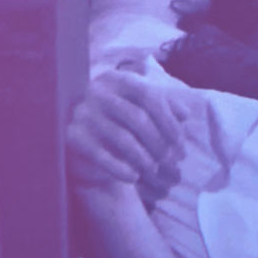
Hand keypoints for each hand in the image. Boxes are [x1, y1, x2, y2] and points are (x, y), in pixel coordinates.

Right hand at [68, 70, 185, 194]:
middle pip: (137, 117)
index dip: (168, 120)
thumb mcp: (144, 111)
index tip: (180, 142)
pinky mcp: (72, 136)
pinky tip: (133, 177)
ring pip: (122, 138)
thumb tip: (185, 114)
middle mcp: (96, 91)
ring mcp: (82, 113)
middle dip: (159, 142)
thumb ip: (166, 107)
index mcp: (116, 79)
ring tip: (155, 170)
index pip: (148, 95)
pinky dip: (120, 168)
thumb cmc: (123, 125)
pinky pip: (100, 154)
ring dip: (144, 158)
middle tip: (172, 161)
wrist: (87, 147)